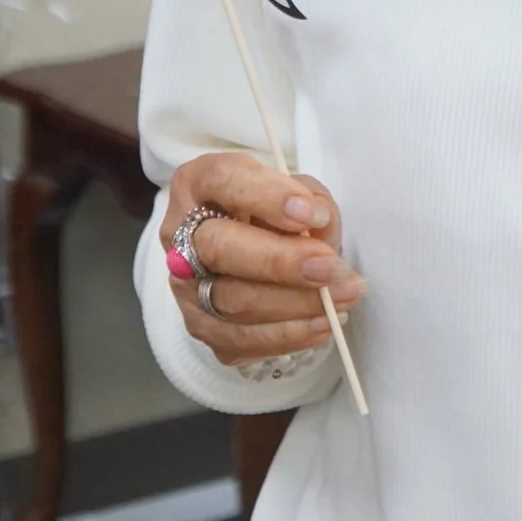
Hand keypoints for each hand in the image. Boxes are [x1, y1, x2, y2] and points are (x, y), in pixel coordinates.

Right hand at [161, 152, 367, 366]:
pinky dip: (286, 335)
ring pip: (232, 300)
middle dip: (280, 261)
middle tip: (329, 267)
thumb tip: (321, 230)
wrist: (250, 247)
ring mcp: (184, 285)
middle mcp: (180, 234)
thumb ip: (310, 201)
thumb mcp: (295, 190)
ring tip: (341, 298)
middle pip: (219, 248)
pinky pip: (238, 340)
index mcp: (198, 183)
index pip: (223, 180)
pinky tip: (322, 324)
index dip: (268, 198)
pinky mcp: (199, 325)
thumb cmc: (274, 212)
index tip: (313, 215)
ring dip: (294, 304)